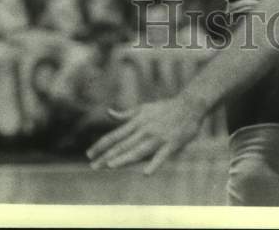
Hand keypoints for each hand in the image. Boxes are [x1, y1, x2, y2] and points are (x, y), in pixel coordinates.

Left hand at [86, 97, 204, 174]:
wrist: (190, 105)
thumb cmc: (165, 108)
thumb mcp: (143, 108)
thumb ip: (126, 114)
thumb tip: (108, 113)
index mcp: (137, 122)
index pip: (115, 135)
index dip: (101, 145)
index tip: (89, 154)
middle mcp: (145, 129)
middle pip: (123, 144)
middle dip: (107, 156)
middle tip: (93, 166)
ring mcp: (158, 137)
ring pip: (138, 150)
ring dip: (124, 158)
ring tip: (111, 166)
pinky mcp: (171, 144)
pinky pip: (161, 156)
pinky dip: (154, 163)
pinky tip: (146, 172)